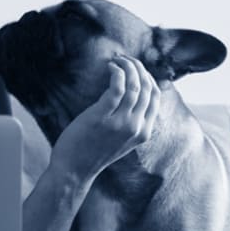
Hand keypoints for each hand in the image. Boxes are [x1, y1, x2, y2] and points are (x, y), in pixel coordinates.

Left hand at [50, 55, 159, 183]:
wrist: (73, 171)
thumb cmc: (92, 153)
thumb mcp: (119, 140)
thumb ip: (129, 122)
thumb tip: (130, 96)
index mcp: (144, 132)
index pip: (155, 97)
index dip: (148, 78)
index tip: (135, 69)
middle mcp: (136, 127)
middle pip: (147, 88)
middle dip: (138, 68)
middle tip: (125, 59)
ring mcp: (121, 123)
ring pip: (135, 85)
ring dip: (128, 67)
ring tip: (117, 60)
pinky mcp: (102, 117)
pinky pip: (117, 87)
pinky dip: (117, 73)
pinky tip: (111, 67)